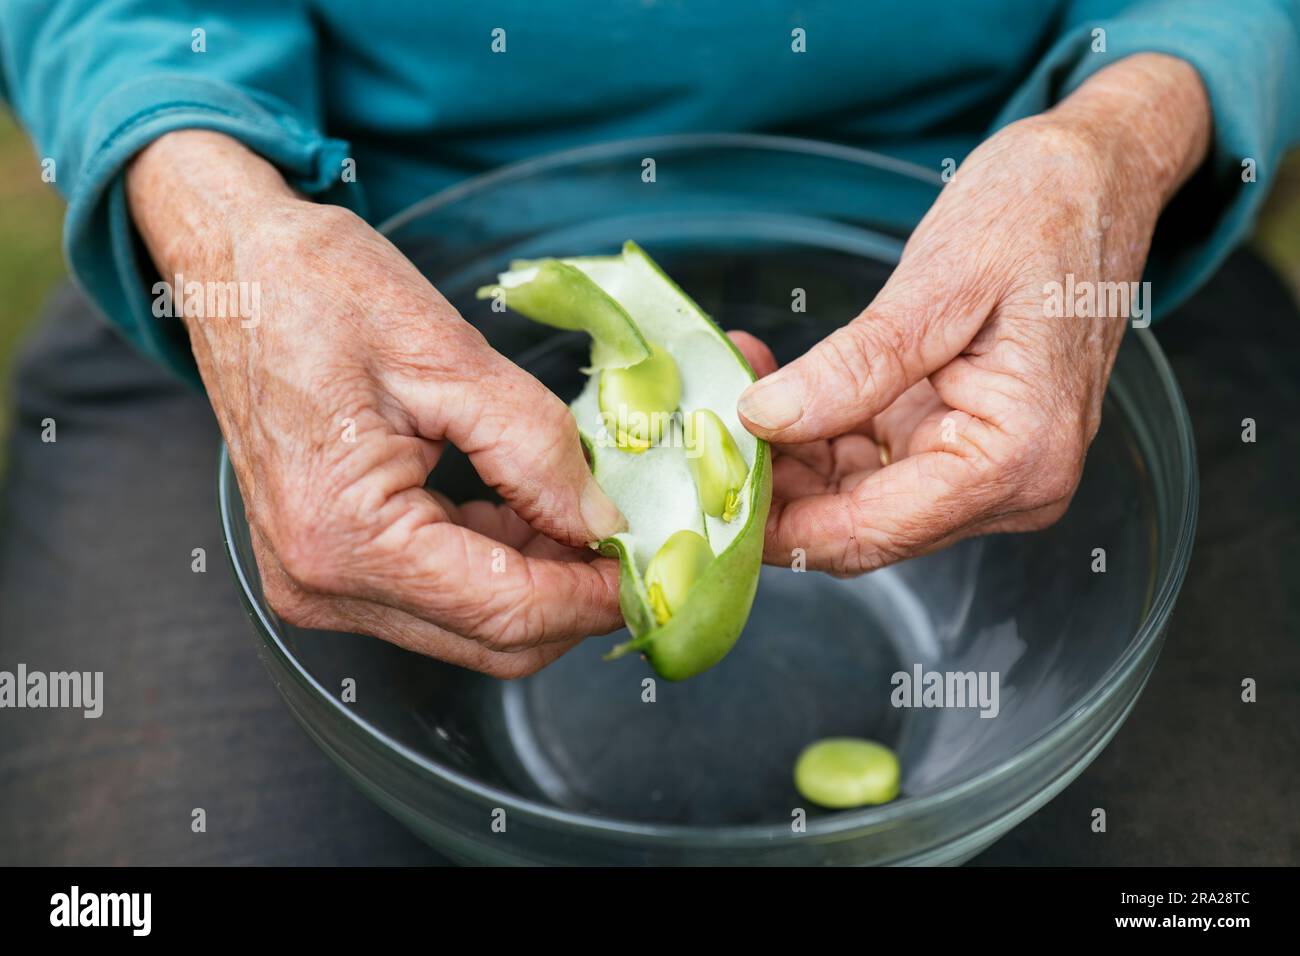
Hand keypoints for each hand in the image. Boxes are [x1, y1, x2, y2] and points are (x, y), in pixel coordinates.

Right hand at [128, 131, 626, 676]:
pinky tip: (530, 506)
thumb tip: (603, 520)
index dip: (594, 596)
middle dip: (575, 598)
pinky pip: (440, 593)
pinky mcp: (331, 564)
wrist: (235, 268)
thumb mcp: (444, 353)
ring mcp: (321, 581)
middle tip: (637, 537)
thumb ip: (534, 447)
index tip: (657, 564)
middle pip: (492, 641)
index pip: (505, 610)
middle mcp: (323, 582)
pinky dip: (499, 561)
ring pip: (472, 625)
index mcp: (343, 535)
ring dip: (541, 579)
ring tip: (586, 506)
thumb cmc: (315, 289)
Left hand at [733, 54, 1210, 573]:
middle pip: (858, 523)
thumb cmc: (1043, 210)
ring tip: (730, 384)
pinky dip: (815, 427)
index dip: (777, 525)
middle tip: (698, 430)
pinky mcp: (959, 438)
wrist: (1098, 173)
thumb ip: (856, 365)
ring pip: (855, 495)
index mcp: (1016, 459)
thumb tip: (765, 418)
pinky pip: (870, 457)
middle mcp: (1008, 485)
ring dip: (786, 451)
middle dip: (773, 484)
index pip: (871, 531)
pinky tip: (771, 381)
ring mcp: (984, 466)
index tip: (702, 493)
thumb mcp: (941, 282)